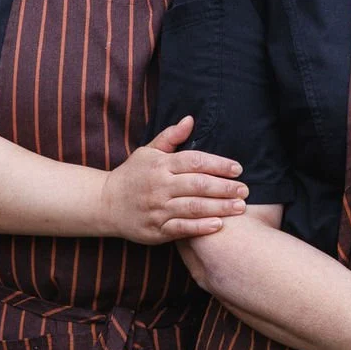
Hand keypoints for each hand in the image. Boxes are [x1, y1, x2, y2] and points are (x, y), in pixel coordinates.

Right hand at [102, 116, 247, 243]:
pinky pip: (182, 228)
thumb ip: (171, 137)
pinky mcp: (156, 229)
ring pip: (193, 207)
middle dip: (224, 187)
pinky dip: (201, 227)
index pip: (195, 161)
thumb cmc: (132, 175)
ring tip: (240, 207)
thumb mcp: (148, 152)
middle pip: (198, 184)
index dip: (218, 164)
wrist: (105, 203)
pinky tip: (218, 224)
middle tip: (245, 190)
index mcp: (160, 165)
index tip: (237, 169)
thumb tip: (191, 119)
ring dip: (219, 207)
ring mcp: (158, 208)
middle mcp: (160, 186)